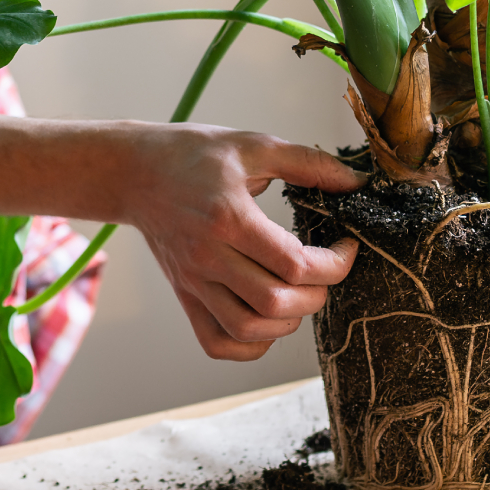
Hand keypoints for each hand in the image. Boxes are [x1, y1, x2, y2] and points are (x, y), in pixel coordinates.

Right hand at [119, 124, 360, 360]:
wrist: (135, 172)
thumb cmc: (193, 155)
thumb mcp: (253, 146)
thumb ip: (308, 163)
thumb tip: (355, 183)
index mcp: (230, 218)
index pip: (295, 264)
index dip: (335, 263)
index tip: (346, 247)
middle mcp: (210, 257)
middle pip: (277, 303)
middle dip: (318, 293)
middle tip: (326, 269)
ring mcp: (195, 282)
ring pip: (249, 329)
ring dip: (288, 321)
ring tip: (300, 294)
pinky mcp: (186, 295)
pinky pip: (217, 342)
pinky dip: (251, 344)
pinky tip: (268, 318)